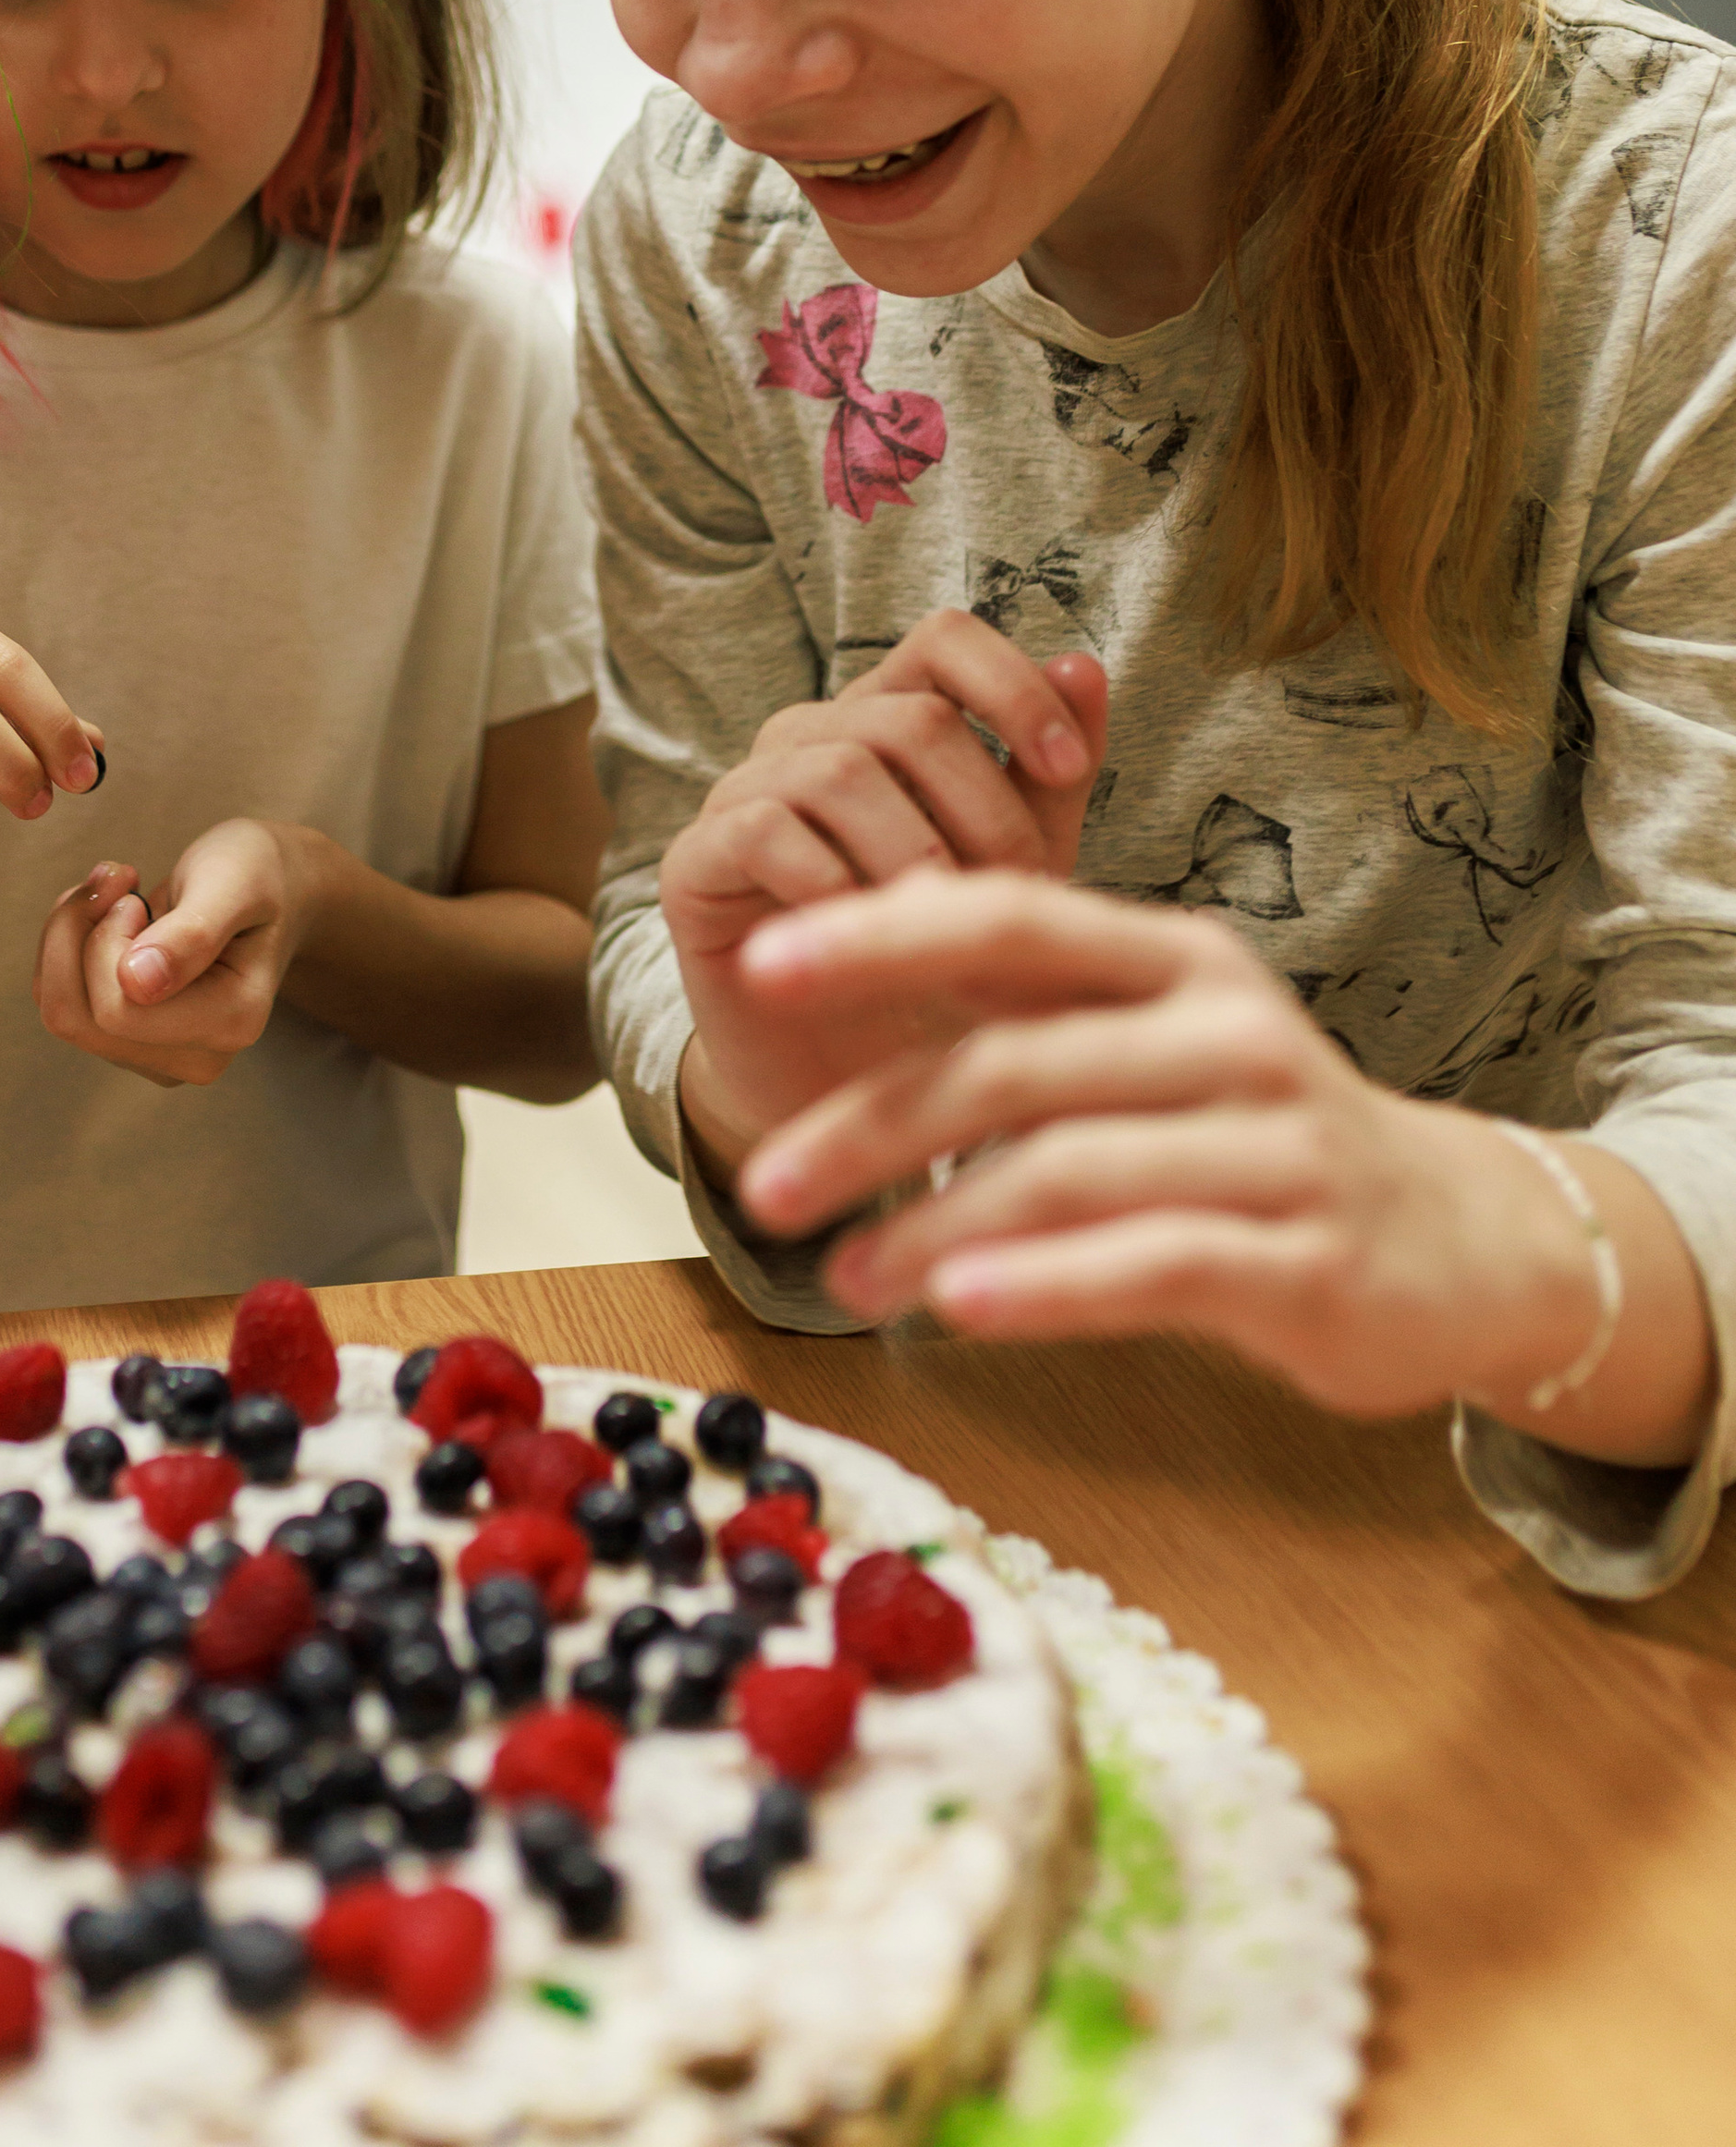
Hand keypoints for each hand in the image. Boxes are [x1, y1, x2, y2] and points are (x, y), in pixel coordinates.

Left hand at [32, 822, 313, 1088]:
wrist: (272, 890)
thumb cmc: (257, 877)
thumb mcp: (235, 882)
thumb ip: (194, 932)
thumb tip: (138, 985)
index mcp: (231, 1021)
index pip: (118, 1008)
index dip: (105, 939)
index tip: (132, 892)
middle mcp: (197, 1057)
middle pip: (78, 1017)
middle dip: (77, 932)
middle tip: (118, 880)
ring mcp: (162, 1058)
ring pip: (63, 1014)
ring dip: (68, 938)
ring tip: (113, 892)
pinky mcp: (133, 1046)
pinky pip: (64, 1007)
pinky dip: (67, 952)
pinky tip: (105, 917)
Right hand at [663, 618, 1107, 1176]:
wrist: (853, 1093)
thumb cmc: (943, 964)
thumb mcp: (1019, 872)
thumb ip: (1049, 776)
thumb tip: (1087, 667)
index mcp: (890, 717)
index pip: (945, 638)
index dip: (1011, 685)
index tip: (1068, 771)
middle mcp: (811, 736)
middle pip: (910, 717)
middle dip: (985, 811)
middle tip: (1020, 898)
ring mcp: (745, 792)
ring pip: (839, 769)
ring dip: (916, 856)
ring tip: (950, 929)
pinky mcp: (695, 863)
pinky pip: (764, 832)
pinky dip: (832, 885)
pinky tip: (870, 937)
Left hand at [731, 867, 1616, 1422]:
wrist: (1466, 1240)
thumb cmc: (1265, 1134)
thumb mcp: (1157, 1042)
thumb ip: (1028, 1010)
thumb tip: (854, 961)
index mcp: (1176, 960)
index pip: (1009, 920)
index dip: (881, 935)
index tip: (762, 964)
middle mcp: (1229, 1031)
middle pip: (1013, 1059)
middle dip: (871, 1120)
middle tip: (767, 1185)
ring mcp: (1277, 1144)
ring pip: (1068, 1168)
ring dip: (935, 1226)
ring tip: (844, 1276)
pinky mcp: (1309, 1259)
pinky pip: (1154, 1265)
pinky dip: (1046, 1283)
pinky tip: (961, 1308)